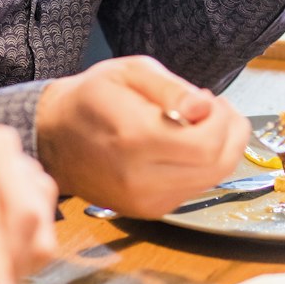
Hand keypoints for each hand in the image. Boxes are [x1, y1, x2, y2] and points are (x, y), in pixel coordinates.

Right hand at [34, 56, 249, 216]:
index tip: (210, 99)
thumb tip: (204, 106)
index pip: (206, 145)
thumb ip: (171, 88)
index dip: (222, 120)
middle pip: (217, 167)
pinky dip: (202, 167)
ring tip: (201, 124)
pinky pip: (194, 190)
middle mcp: (140, 179)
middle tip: (216, 109)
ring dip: (220, 150)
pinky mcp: (148, 211)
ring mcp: (144, 201)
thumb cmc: (91, 98)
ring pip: (211, 181)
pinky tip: (186, 145)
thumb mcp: (129, 72)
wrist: (54, 138)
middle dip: (231, 134)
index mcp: (135, 140)